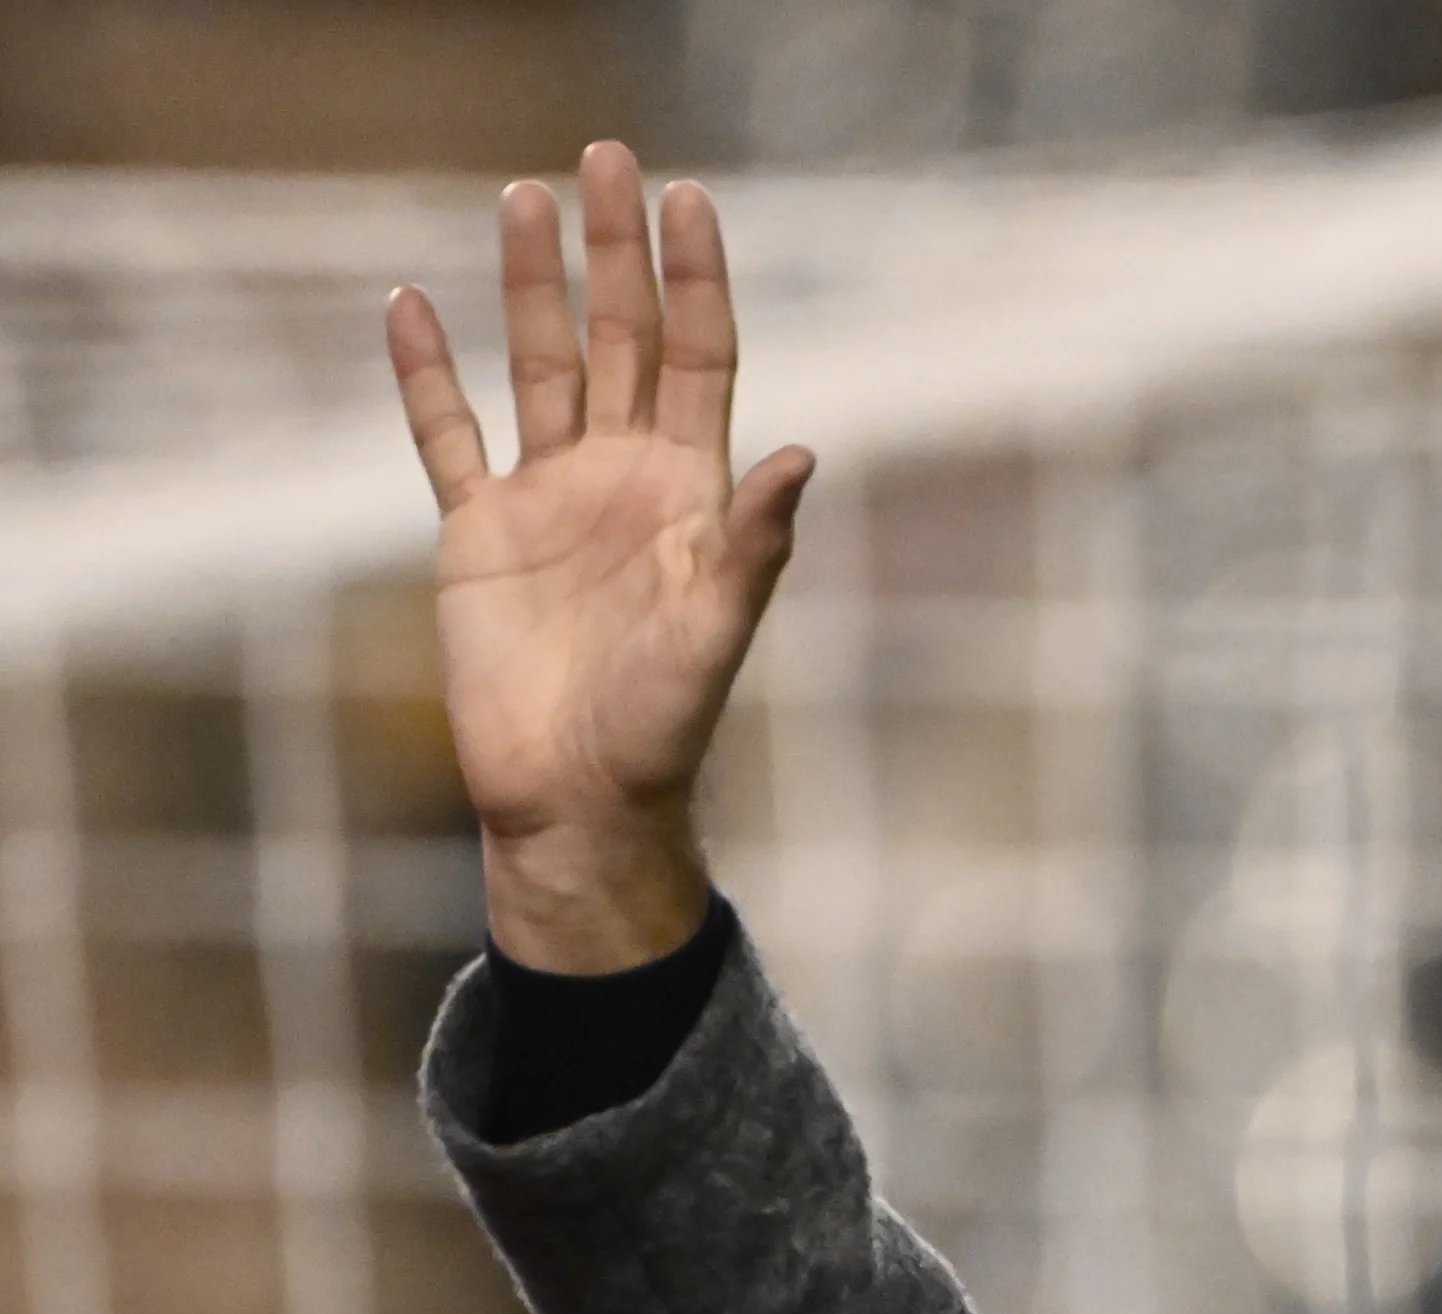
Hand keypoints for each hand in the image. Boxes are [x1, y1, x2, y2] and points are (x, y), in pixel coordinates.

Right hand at [384, 143, 811, 971]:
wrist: (577, 800)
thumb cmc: (661, 729)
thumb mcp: (717, 634)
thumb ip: (754, 546)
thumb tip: (801, 456)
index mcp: (691, 493)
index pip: (702, 358)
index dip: (697, 280)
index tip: (689, 198)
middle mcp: (622, 479)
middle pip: (623, 338)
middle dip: (615, 252)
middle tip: (606, 155)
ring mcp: (548, 500)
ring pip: (539, 365)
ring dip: (530, 286)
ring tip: (522, 196)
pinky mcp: (476, 534)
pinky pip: (445, 435)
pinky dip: (426, 373)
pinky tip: (410, 303)